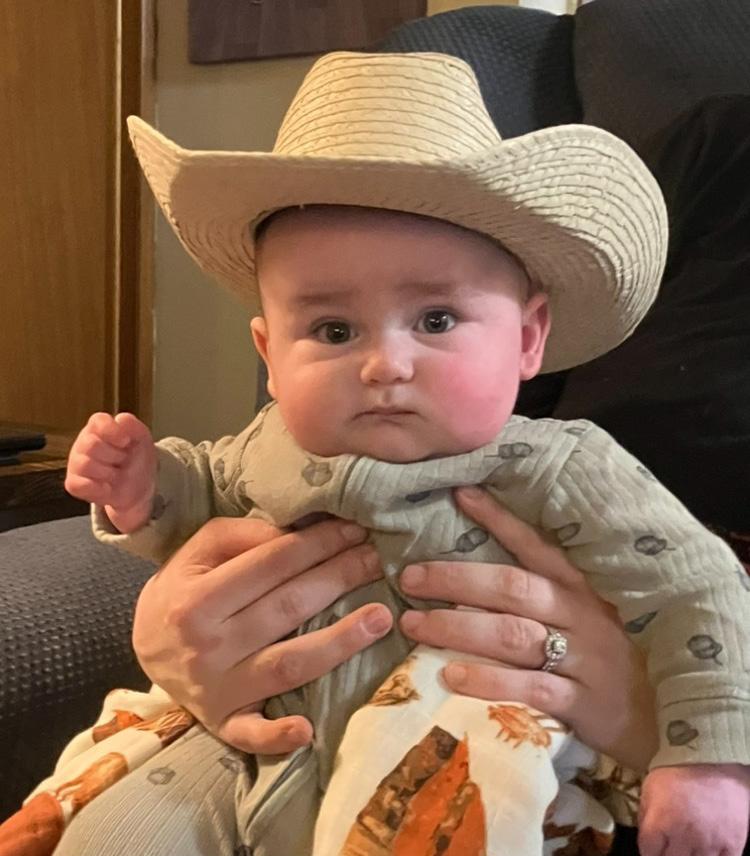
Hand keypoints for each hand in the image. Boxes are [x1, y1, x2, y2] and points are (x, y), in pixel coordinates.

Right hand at [65, 412, 156, 532]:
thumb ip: (132, 425)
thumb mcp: (142, 438)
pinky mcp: (74, 484)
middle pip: (91, 445)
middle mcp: (83, 443)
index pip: (98, 421)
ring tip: (116, 474)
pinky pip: (78, 485)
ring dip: (109, 473)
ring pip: (85, 464)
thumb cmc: (137, 458)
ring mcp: (76, 463)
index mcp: (99, 428)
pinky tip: (108, 487)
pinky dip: (97, 488)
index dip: (113, 431)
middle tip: (123, 461)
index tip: (126, 442)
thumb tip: (120, 420)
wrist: (141, 487)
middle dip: (115, 456)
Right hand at [132, 516, 392, 754]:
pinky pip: (252, 735)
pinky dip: (278, 736)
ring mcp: (216, 689)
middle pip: (288, 608)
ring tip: (382, 618)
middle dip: (340, 578)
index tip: (355, 528)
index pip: (272, 563)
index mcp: (197, 598)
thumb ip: (243, 535)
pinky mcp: (223, 723)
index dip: (319, 543)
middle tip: (379, 560)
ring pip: (288, 665)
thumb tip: (296, 533)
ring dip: (339, 642)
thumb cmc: (182, 589)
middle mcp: (207, 645)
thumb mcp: (198, 550)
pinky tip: (309, 730)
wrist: (143, 644)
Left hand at [398, 485, 657, 771]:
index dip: (497, 518)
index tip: (459, 494)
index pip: (535, 545)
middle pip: (511, 588)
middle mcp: (581, 614)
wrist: (664, 715)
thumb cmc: (615, 656)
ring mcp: (583, 658)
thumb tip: (481, 569)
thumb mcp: (591, 612)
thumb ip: (548, 588)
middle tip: (409, 577)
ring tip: (414, 624)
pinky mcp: (583, 702)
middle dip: (456, 580)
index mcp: (581, 586)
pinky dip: (488, 680)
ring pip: (511, 635)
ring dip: (458, 628)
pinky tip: (451, 676)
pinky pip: (530, 687)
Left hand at [639, 764, 749, 855]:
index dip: (649, 852)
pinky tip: (705, 851)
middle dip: (667, 855)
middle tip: (669, 847)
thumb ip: (645, 812)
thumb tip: (643, 831)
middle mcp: (683, 838)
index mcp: (660, 822)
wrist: (721, 771)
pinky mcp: (730, 848)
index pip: (648, 853)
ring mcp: (708, 846)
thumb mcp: (652, 785)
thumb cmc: (682, 775)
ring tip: (686, 847)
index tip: (653, 848)